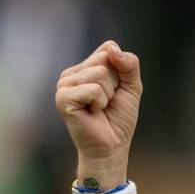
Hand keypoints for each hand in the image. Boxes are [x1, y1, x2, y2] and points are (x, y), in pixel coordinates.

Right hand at [55, 41, 142, 162]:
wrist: (113, 145)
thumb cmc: (120, 116)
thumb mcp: (132, 86)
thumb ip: (129, 64)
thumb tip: (112, 48)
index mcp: (86, 67)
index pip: (109, 48)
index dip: (121, 70)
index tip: (116, 89)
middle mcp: (72, 73)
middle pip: (105, 60)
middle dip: (115, 83)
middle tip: (108, 101)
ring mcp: (64, 85)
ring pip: (99, 73)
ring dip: (108, 94)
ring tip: (99, 107)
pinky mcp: (62, 98)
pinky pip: (92, 89)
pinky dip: (100, 102)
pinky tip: (93, 112)